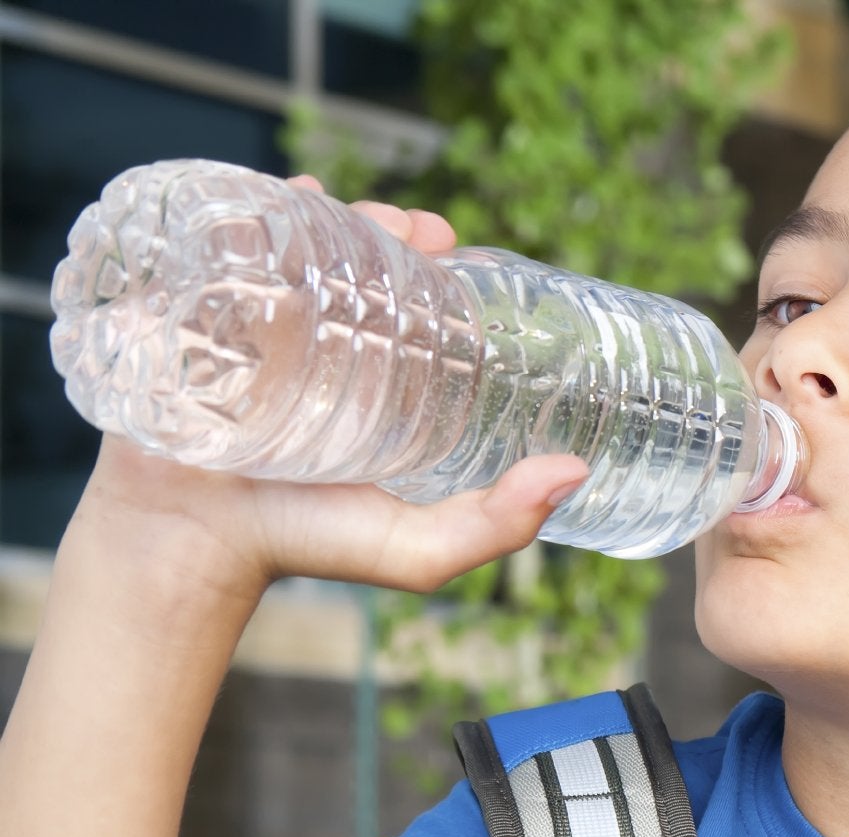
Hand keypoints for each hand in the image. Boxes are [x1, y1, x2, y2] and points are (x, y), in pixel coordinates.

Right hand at [61, 174, 587, 613]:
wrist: (192, 543)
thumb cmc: (307, 547)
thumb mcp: (419, 549)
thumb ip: (499, 524)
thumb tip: (576, 472)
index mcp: (384, 389)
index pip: (422, 309)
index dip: (443, 271)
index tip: (454, 248)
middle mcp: (328, 351)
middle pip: (366, 265)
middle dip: (392, 229)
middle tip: (413, 230)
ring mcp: (265, 329)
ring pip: (305, 247)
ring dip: (336, 211)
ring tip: (357, 210)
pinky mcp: (204, 317)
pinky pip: (230, 250)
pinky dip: (258, 211)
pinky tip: (289, 195)